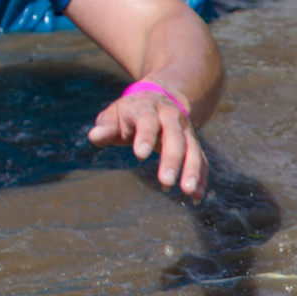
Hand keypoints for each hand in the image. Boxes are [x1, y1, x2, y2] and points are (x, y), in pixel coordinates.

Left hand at [88, 89, 208, 198]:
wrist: (161, 99)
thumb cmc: (130, 114)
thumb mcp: (114, 116)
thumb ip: (105, 128)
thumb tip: (94, 136)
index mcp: (147, 108)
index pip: (148, 121)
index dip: (145, 137)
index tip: (140, 156)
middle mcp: (171, 117)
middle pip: (175, 137)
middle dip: (172, 159)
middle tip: (165, 181)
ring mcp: (185, 130)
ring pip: (193, 149)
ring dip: (192, 170)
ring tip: (187, 191)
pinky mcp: (194, 143)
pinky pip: (201, 160)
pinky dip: (200, 178)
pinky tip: (195, 197)